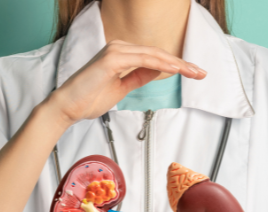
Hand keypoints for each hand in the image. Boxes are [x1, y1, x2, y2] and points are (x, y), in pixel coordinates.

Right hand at [44, 40, 206, 126]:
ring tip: (193, 72)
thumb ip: (139, 77)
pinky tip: (175, 70)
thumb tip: (157, 72)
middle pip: (158, 53)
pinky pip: (143, 59)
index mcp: (120, 53)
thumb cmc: (88, 99)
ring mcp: (115, 51)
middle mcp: (119, 48)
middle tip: (201, 73)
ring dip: (176, 63)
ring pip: (154, 54)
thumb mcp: (122, 88)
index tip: (193, 73)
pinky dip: (161, 64)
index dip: (175, 65)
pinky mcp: (112, 58)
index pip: (154, 57)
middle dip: (182, 64)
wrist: (67, 107)